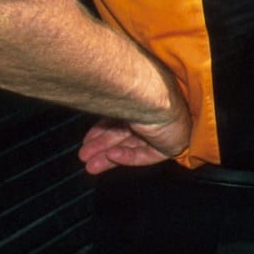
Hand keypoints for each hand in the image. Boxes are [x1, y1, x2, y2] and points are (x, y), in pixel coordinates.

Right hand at [77, 89, 192, 173]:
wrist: (154, 96)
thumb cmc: (134, 87)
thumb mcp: (113, 96)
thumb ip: (103, 104)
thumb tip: (84, 99)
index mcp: (144, 96)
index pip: (121, 117)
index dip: (102, 129)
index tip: (87, 139)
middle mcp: (155, 111)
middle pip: (125, 134)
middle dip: (103, 146)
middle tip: (84, 155)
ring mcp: (164, 128)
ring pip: (133, 146)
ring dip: (110, 156)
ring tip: (90, 166)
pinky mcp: (170, 145)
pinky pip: (145, 154)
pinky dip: (128, 156)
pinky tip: (112, 156)